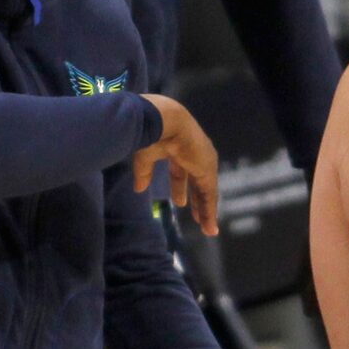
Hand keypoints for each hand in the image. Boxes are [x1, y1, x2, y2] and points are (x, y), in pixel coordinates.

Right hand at [133, 94, 221, 237]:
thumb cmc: (152, 134)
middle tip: (198, 217)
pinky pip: (209, 195)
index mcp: (179, 150)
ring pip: (206, 192)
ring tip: (207, 228)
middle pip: (198, 184)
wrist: (164, 121)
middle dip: (197, 201)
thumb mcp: (145, 157)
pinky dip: (209, 211)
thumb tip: (139, 190)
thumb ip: (144, 174)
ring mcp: (204, 163)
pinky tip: (208, 223)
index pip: (183, 173)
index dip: (181, 189)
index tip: (180, 202)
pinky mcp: (208, 170)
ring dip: (206, 211)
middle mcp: (196, 157)